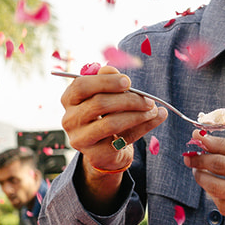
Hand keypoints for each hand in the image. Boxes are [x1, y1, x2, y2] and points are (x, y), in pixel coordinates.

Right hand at [59, 65, 168, 193]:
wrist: (107, 150)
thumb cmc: (107, 116)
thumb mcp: (108, 96)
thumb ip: (109, 82)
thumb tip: (111, 69)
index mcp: (69, 100)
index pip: (81, 86)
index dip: (105, 82)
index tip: (128, 81)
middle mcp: (69, 119)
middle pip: (98, 103)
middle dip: (128, 99)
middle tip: (148, 99)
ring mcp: (80, 139)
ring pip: (110, 123)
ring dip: (137, 114)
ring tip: (153, 109)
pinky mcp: (95, 155)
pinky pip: (122, 139)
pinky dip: (143, 127)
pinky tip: (154, 118)